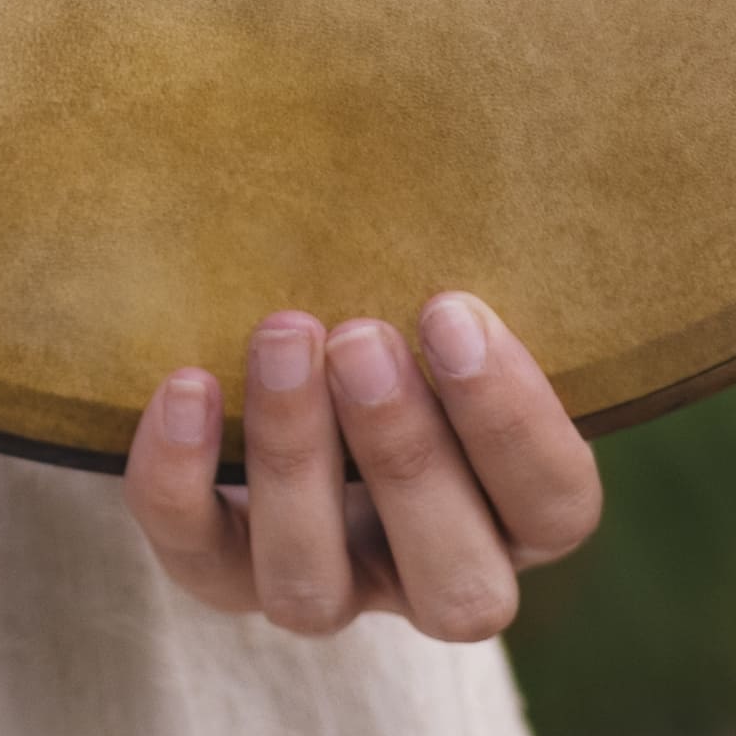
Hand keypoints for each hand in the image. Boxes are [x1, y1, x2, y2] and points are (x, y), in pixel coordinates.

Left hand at [125, 293, 598, 641]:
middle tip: (359, 338)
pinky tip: (187, 385)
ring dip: (294, 460)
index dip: (512, 422)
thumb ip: (472, 276)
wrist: (279, 344)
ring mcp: (329, 588)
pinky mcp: (223, 576)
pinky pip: (196, 558)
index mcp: (517, 512)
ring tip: (281, 337)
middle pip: (455, 585)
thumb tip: (473, 145)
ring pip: (315, 590)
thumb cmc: (399, 307)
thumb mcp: (447, 299)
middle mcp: (432, 574)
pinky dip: (180, 479)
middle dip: (405, 455)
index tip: (450, 308)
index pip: (555, 505)